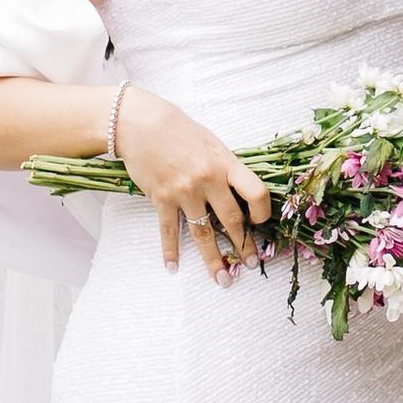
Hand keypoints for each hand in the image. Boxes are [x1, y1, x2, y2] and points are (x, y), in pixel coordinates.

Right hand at [113, 87, 270, 280]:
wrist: (141, 124)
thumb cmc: (179, 131)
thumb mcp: (212, 144)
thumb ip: (226, 168)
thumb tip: (240, 194)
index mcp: (226, 163)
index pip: (256, 192)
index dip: (262, 212)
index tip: (260, 223)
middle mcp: (208, 179)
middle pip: (232, 220)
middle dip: (243, 246)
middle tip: (250, 264)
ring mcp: (184, 191)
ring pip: (203, 233)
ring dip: (213, 259)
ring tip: (221, 279)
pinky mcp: (161, 198)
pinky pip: (169, 230)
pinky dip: (171, 251)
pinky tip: (173, 267)